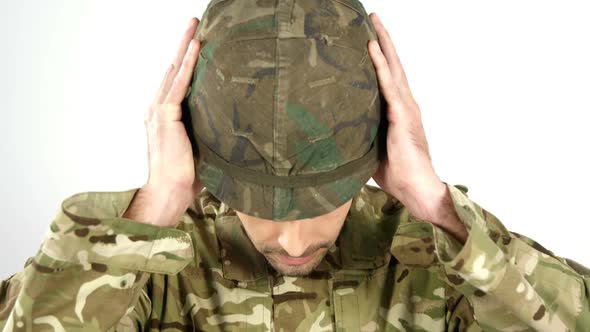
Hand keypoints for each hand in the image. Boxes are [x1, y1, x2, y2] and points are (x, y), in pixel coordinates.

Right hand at [136, 17, 202, 223]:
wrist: (170, 193)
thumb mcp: (203, 148)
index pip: (177, 82)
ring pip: (174, 71)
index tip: (198, 44)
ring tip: (195, 26)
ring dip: (185, 46)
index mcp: (165, 117)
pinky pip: (178, 84)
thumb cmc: (187, 177)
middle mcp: (158, 110)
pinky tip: (196, 47)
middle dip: (183, 45)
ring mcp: (159, 111)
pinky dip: (188, 65)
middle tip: (195, 23)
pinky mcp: (164, 116)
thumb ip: (211, 132)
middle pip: (173, 69)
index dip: (186, 61)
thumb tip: (235, 127)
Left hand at [367, 13, 447, 223]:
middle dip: (382, 39)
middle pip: (392, 64)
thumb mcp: (372, 149)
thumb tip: (340, 132)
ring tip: (373, 22)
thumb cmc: (397, 173)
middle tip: (372, 17)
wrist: (416, 189)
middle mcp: (404, 103)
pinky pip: (389, 85)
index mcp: (398, 111)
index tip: (368, 37)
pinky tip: (371, 48)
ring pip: (393, 67)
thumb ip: (361, 135)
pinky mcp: (403, 115)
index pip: (388, 77)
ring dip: (382, 43)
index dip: (380, 56)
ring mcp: (405, 107)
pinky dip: (380, 65)